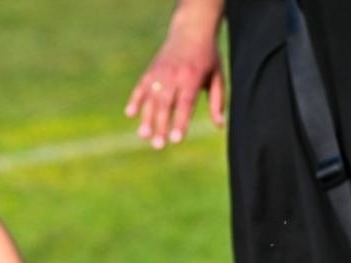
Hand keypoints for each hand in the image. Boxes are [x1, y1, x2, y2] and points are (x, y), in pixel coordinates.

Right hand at [123, 25, 224, 149]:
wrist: (192, 28)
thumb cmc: (208, 56)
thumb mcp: (217, 76)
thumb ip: (217, 100)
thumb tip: (220, 125)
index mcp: (192, 78)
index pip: (185, 104)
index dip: (180, 122)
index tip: (176, 139)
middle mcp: (174, 75)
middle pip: (165, 104)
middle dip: (161, 126)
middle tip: (158, 146)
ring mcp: (160, 72)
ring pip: (151, 98)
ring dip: (146, 117)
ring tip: (144, 135)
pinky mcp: (151, 70)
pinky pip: (141, 86)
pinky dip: (135, 99)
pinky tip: (130, 113)